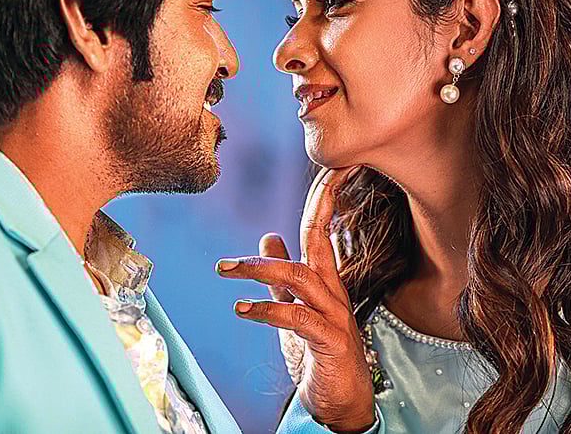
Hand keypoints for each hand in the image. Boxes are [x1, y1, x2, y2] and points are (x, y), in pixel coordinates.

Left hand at [216, 166, 374, 432]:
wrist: (343, 401)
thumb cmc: (320, 353)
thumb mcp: (295, 307)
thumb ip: (282, 276)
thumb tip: (269, 238)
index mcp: (326, 281)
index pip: (324, 230)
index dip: (326, 198)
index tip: (332, 170)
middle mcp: (334, 292)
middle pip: (316, 244)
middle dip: (297, 221)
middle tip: (233, 247)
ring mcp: (335, 316)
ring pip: (302, 277)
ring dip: (261, 270)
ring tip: (226, 269)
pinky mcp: (331, 342)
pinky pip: (297, 318)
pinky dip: (267, 310)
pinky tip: (242, 309)